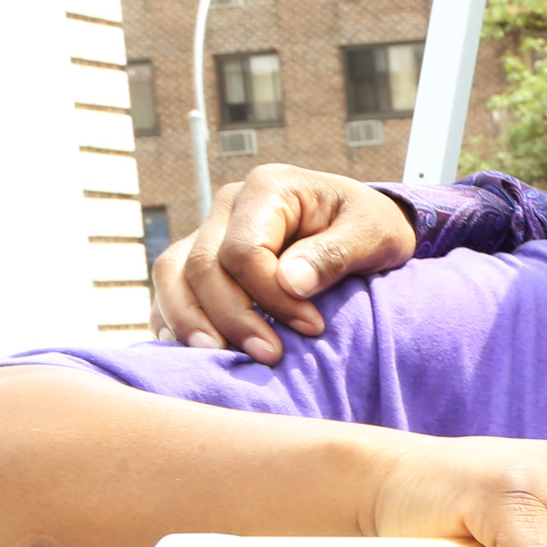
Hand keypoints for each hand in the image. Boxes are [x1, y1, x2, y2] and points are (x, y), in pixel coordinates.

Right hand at [152, 166, 419, 362]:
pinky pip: (172, 286)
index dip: (271, 296)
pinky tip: (191, 350)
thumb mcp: (374, 234)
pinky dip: (174, 317)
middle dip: (232, 317)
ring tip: (217, 357)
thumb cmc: (372, 226)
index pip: (245, 250)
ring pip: (173, 275)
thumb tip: (290, 282)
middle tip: (270, 356)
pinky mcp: (204, 257)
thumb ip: (335, 254)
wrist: (364, 224)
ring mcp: (211, 230)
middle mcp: (229, 205)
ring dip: (190, 320)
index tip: (311, 327)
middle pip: (202, 265)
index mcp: (269, 188)